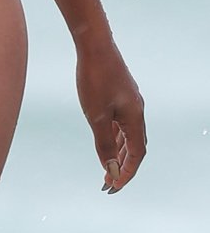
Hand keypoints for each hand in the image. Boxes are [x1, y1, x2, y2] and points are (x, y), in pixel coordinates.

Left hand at [75, 38, 145, 192]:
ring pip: (129, 135)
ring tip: (106, 166)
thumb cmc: (94, 79)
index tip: (112, 186)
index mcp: (135, 118)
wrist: (94, 45)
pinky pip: (122, 122)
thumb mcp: (96, 116)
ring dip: (120, 152)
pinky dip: (115, 136)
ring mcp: (130, 101)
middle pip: (135, 147)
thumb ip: (104, 143)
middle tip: (108, 182)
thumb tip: (110, 168)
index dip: (126, 173)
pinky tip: (105, 139)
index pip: (136, 155)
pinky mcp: (121, 93)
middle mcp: (137, 111)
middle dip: (123, 166)